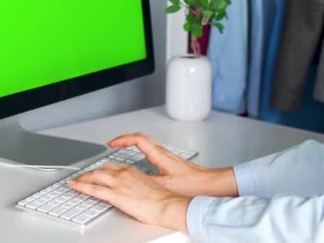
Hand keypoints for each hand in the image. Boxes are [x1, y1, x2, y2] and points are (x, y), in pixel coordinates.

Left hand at [68, 163, 190, 231]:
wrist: (167, 205)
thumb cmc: (163, 200)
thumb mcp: (149, 188)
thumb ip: (137, 186)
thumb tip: (133, 192)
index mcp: (132, 172)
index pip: (111, 167)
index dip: (101, 170)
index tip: (96, 172)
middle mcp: (123, 174)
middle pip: (101, 169)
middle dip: (90, 173)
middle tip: (82, 176)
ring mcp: (118, 183)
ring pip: (94, 176)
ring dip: (83, 178)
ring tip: (76, 181)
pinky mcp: (115, 194)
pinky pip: (92, 188)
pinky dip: (80, 186)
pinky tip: (74, 185)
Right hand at [109, 132, 237, 197]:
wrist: (213, 185)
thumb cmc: (195, 185)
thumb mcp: (166, 186)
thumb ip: (147, 182)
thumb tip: (132, 181)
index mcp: (160, 155)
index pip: (137, 140)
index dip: (122, 140)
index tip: (111, 144)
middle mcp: (164, 152)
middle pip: (140, 137)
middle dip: (124, 139)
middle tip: (114, 144)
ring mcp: (168, 156)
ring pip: (146, 143)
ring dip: (133, 143)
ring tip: (123, 148)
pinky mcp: (171, 162)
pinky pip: (151, 150)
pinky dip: (141, 150)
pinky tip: (140, 160)